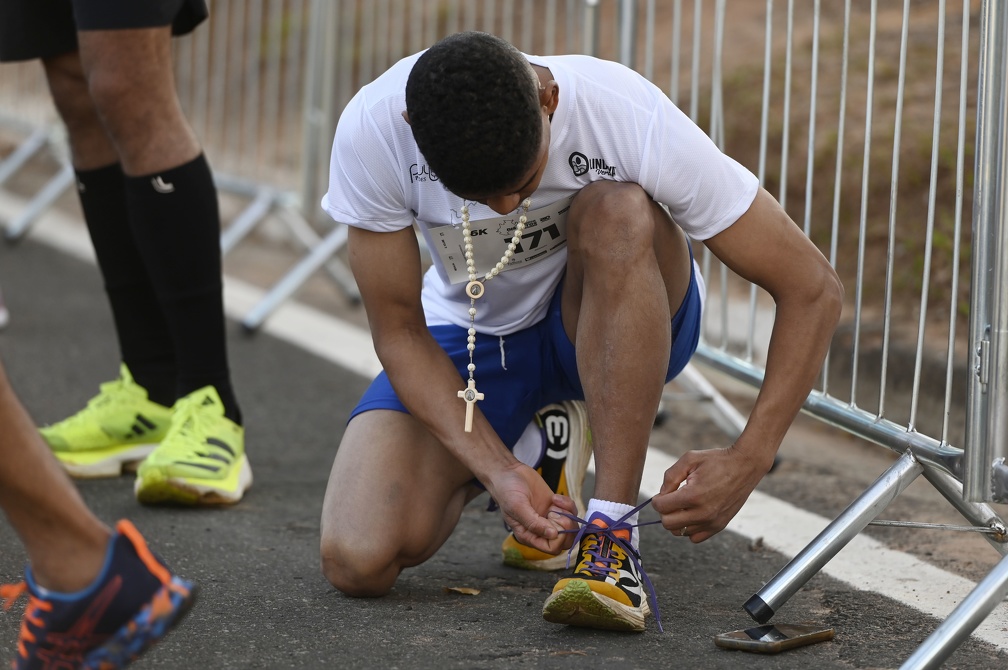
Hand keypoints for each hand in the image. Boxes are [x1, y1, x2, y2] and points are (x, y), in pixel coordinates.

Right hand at [486, 462, 578, 554]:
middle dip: (566, 526)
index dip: (558, 537)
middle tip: (554, 511)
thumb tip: (553, 535)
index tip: (550, 519)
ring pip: (571, 527)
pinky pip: (571, 512)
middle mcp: (541, 530)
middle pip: (565, 540)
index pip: (552, 548)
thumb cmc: (507, 491)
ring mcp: (549, 518)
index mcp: (529, 536)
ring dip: (568, 514)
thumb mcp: (517, 507)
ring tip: (554, 503)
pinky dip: (568, 504)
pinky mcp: (556, 507)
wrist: (508, 472)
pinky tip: (555, 497)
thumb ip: (533, 523)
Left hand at [651, 445, 771, 542]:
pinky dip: (689, 528)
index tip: (662, 494)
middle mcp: (703, 513)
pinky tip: (693, 513)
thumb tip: (662, 495)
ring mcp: (712, 522)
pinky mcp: (719, 526)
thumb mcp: (689, 460)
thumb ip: (670, 477)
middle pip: (667, 524)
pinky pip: (695, 537)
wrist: (745, 466)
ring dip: (677, 520)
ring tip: (684, 505)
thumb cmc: (716, 460)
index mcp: (693, 495)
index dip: (657, 500)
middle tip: (672, 500)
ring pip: (680, 532)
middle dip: (665, 511)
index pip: (661, 508)